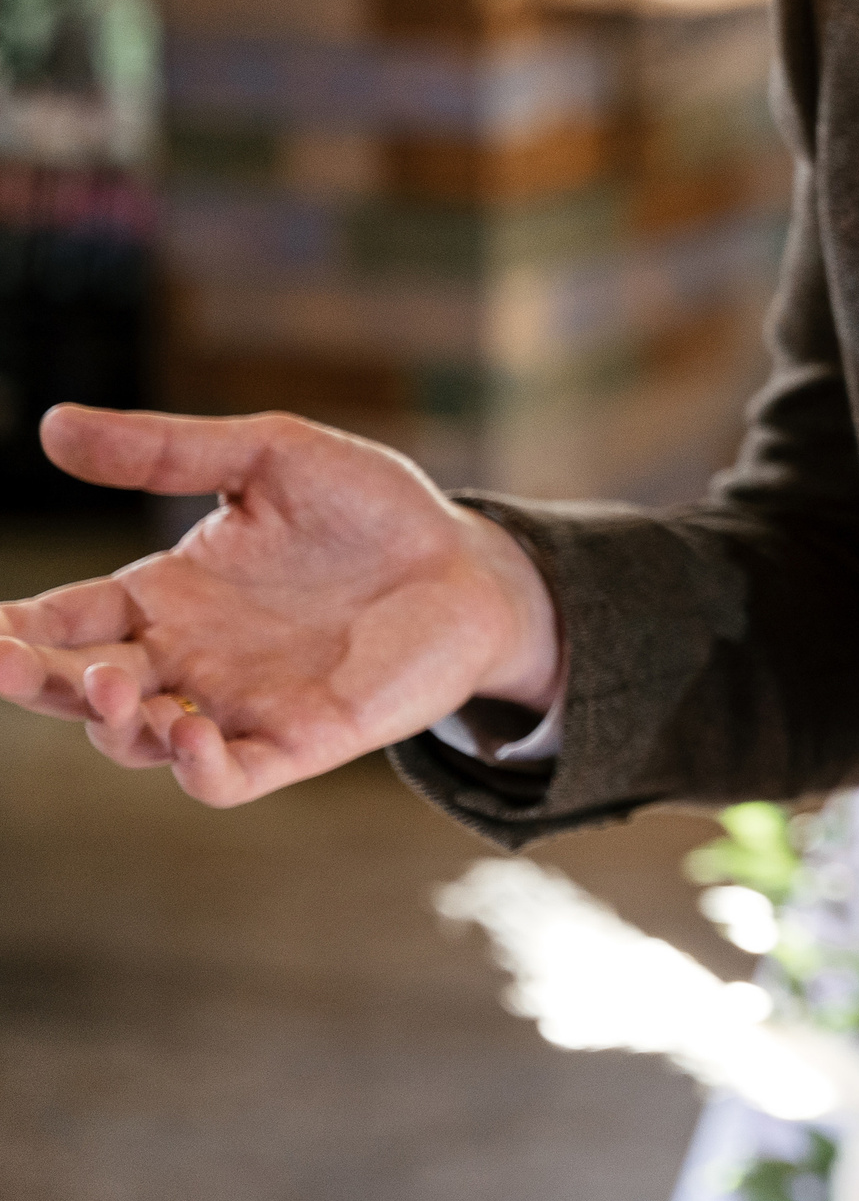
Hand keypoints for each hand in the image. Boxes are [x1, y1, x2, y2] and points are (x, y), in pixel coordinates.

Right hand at [2, 405, 560, 806]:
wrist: (470, 562)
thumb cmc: (370, 508)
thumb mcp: (269, 457)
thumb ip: (167, 450)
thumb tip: (52, 423)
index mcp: (166, 594)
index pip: (64, 621)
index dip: (14, 630)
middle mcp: (186, 657)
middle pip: (80, 689)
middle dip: (34, 682)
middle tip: (8, 660)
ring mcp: (238, 704)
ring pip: (140, 741)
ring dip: (116, 723)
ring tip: (120, 684)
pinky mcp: (300, 740)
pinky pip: (228, 776)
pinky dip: (198, 767)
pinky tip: (189, 732)